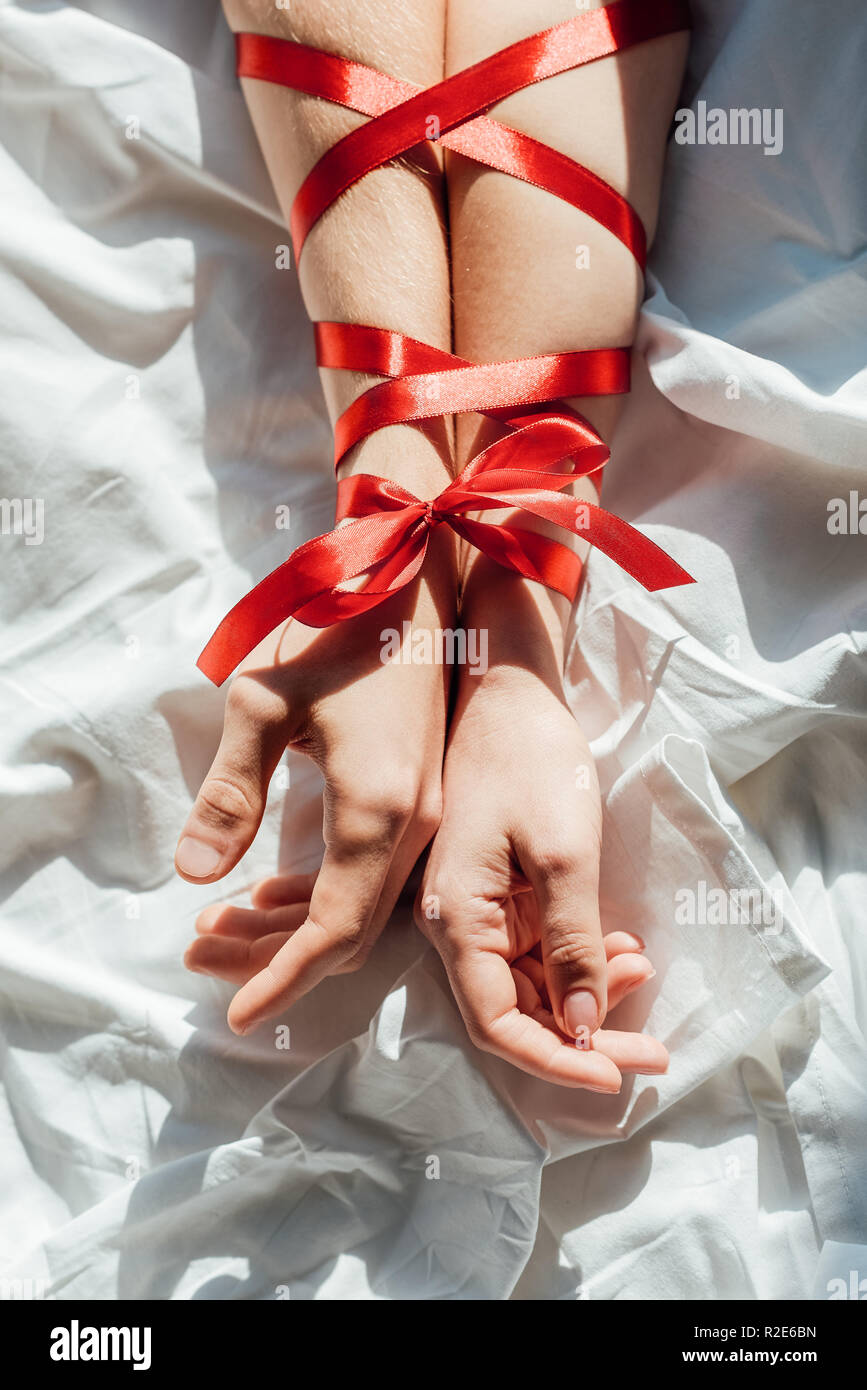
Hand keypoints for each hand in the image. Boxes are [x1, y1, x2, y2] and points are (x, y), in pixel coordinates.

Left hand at [177, 530, 454, 1034]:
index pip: (334, 931)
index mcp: (379, 809)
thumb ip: (229, 794)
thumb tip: (194, 874)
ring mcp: (431, 815)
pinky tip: (268, 889)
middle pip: (351, 931)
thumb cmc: (336, 630)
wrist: (414, 582)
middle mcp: (418, 826)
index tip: (237, 1014)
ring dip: (296, 928)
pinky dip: (325, 897)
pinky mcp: (428, 800)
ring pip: (366, 908)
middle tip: (201, 957)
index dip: (283, 977)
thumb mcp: (261, 702)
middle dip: (277, 958)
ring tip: (216, 927)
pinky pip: (378, 877)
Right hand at [414, 576, 667, 1089]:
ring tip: (644, 970)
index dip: (554, 1060)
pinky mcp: (498, 891)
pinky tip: (625, 945)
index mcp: (456, 919)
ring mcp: (477, 909)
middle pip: (515, 1011)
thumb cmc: (531, 760)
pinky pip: (537, 947)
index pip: (497, 1022)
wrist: (511, 689)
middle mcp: (456, 924)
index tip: (616, 1075)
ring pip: (530, 983)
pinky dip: (581, 956)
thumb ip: (572, 945)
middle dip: (586, 1036)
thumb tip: (580, 1027)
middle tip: (654, 1050)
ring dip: (588, 993)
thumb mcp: (564, 854)